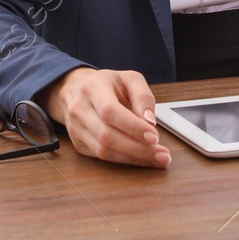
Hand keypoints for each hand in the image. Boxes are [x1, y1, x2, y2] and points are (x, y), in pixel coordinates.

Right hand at [36, 67, 169, 166]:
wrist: (78, 90)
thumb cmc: (108, 84)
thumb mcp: (130, 79)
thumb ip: (142, 96)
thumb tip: (150, 121)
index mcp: (93, 87)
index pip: (110, 111)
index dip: (133, 127)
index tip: (154, 136)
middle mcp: (80, 109)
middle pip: (107, 135)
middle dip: (138, 148)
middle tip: (162, 154)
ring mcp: (76, 128)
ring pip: (104, 150)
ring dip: (133, 158)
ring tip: (156, 158)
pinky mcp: (78, 143)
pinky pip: (102, 157)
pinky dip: (125, 160)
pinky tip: (141, 159)